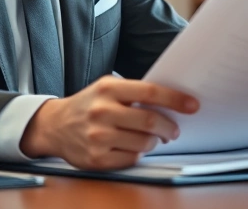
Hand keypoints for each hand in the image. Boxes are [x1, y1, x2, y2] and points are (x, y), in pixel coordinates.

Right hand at [19, 76, 198, 169]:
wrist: (55, 126)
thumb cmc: (89, 105)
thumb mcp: (106, 88)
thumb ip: (134, 93)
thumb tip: (171, 102)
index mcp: (108, 89)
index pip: (150, 92)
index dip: (175, 99)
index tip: (192, 105)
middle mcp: (102, 111)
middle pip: (150, 121)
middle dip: (169, 127)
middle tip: (174, 130)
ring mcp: (98, 136)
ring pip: (143, 143)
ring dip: (154, 141)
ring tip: (150, 137)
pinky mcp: (96, 158)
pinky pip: (131, 159)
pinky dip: (138, 154)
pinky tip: (132, 146)